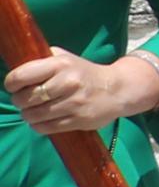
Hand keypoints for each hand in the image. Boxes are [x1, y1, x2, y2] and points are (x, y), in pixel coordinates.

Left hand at [8, 51, 150, 136]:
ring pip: (33, 115)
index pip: (22, 76)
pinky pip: (45, 128)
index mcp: (61, 64)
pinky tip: (42, 120)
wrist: (118, 89)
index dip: (11, 83)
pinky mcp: (78, 120)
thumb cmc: (85, 73)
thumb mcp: (67, 58)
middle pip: (25, 98)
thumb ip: (44, 58)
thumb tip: (19, 62)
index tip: (13, 86)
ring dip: (28, 115)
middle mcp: (67, 83)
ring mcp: (74, 103)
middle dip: (19, 101)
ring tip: (33, 110)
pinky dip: (38, 125)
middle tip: (24, 100)